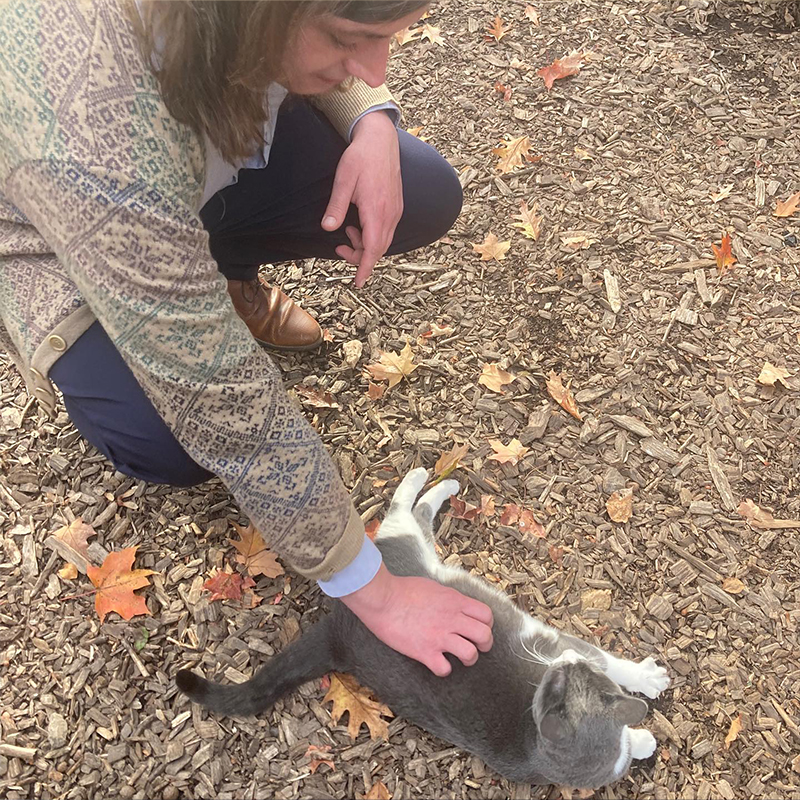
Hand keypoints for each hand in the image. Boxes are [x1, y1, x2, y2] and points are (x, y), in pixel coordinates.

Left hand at [321, 111, 402, 287]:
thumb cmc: (360, 157)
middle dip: (360, 257)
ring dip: (366, 245)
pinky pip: (386, 231)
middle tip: (340, 249)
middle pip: (378, 249)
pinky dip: (372, 236)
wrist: (381, 139)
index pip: (372, 249)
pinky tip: (358, 224)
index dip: (364, 267)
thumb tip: (327, 228)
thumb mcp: (343, 180)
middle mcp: (390, 213)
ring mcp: (395, 210)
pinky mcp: (396, 206)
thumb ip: (335, 206)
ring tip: (348, 232)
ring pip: (383, 241)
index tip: (358, 282)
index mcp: (376, 210)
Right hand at [340, 564, 493, 675]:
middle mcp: (451, 619)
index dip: (487, 624)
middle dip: (485, 644)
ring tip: (459, 657)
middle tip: (476, 646)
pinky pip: (444, 669)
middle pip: (485, 636)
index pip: (486, 615)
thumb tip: (455, 605)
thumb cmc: (402, 589)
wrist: (382, 598)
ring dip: (468, 658)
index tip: (479, 628)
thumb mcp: (434, 586)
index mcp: (454, 601)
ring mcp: (439, 636)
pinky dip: (443, 670)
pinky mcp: (425, 651)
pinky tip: (437, 663)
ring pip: (471, 654)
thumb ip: (449, 598)